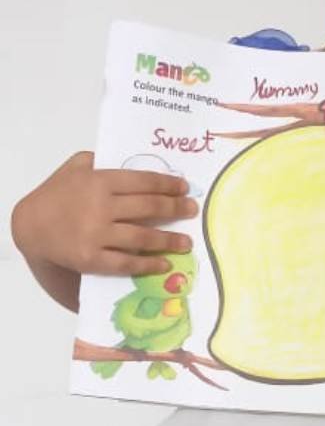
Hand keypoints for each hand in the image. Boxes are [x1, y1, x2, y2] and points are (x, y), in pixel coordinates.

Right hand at [12, 151, 197, 277]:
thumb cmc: (56, 193)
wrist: (30, 225)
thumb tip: (134, 162)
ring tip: (187, 242)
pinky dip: (147, 264)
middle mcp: (102, 207)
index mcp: (100, 181)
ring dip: (169, 240)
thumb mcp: (76, 166)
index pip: (144, 181)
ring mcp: (97, 234)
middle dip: (176, 209)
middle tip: (193, 211)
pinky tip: (164, 264)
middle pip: (149, 207)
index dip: (168, 184)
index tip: (184, 188)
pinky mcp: (92, 258)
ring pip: (143, 236)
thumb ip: (102, 161)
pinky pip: (126, 262)